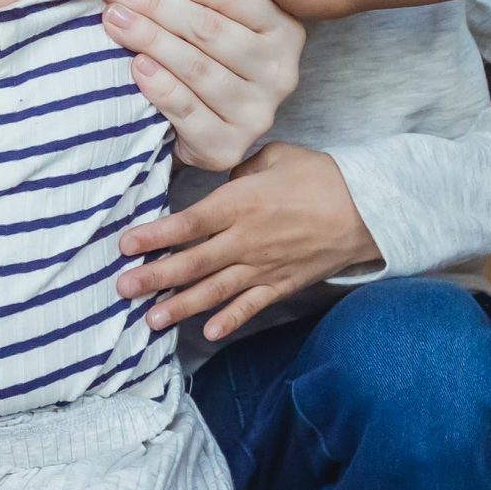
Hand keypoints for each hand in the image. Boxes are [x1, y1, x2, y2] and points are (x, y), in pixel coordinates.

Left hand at [101, 0, 305, 170]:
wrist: (210, 131)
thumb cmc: (210, 61)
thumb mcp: (221, 22)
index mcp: (283, 30)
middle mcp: (279, 71)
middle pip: (209, 30)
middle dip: (157, 5)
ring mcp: (257, 112)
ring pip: (196, 67)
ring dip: (150, 39)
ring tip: (116, 19)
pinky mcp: (228, 146)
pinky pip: (188, 110)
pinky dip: (160, 86)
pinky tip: (136, 66)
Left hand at [115, 144, 378, 339]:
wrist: (368, 208)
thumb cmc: (320, 176)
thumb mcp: (273, 156)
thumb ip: (238, 169)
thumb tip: (219, 179)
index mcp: (241, 203)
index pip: (188, 222)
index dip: (155, 235)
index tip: (125, 244)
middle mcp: (246, 239)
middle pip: (193, 262)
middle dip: (154, 277)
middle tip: (122, 288)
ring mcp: (264, 266)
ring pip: (215, 290)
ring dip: (180, 305)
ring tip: (150, 319)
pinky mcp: (283, 283)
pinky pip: (252, 305)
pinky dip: (230, 320)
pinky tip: (208, 333)